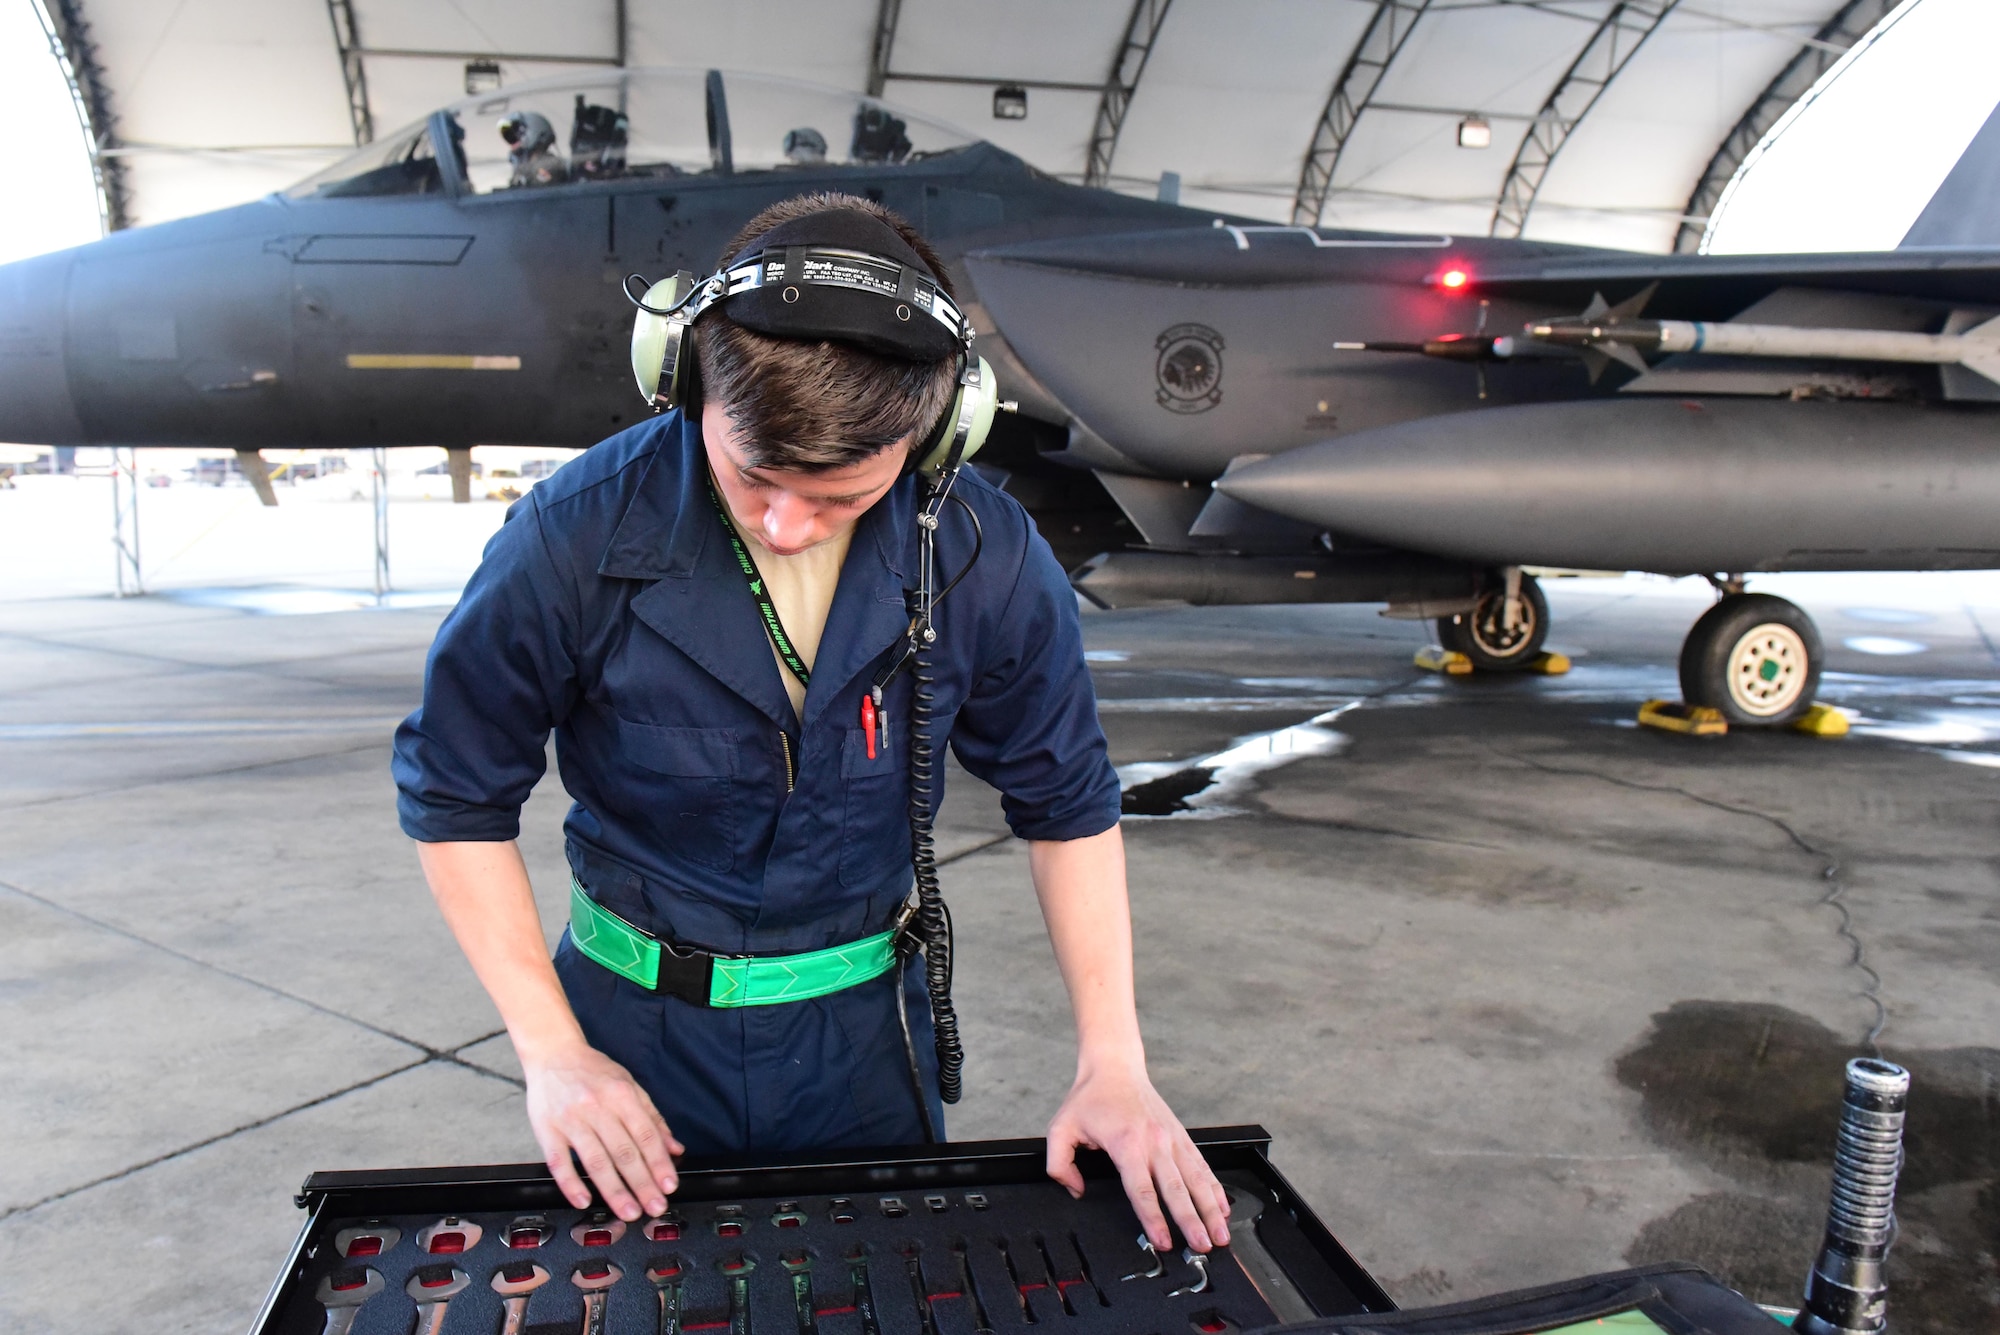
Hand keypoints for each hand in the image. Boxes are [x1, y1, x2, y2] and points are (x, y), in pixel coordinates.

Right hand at [523, 1042, 682, 1220]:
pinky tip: (585, 1200)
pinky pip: (559, 1162)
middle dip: (642, 1183)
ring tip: (628, 1211)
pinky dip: (572, 1184)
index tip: (669, 1185)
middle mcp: (597, 1107)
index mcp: (621, 1094)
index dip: (659, 1163)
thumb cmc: (593, 1071)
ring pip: (595, 1161)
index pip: (646, 1135)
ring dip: (614, 1190)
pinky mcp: (547, 1130)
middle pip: (624, 1152)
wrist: (553, 1054)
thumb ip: (653, 1118)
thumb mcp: (629, 1085)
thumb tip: (675, 1148)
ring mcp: (570, 1120)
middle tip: (654, 1206)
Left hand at [1045, 1062, 1229, 1252]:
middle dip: (1191, 1221)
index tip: (1162, 1241)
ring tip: (1220, 1234)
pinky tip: (1223, 1207)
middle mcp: (1154, 1142)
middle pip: (1176, 1189)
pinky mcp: (1181, 1136)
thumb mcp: (1061, 1128)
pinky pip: (1201, 1166)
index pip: (1141, 1190)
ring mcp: (1171, 1139)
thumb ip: (1059, 1164)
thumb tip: (1075, 1191)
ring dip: (1210, 1209)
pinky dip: (1214, 1188)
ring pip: (1196, 1179)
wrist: (1115, 1066)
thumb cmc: (1090, 1098)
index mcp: (1126, 1144)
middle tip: (1201, 1247)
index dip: (1153, 1219)